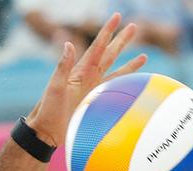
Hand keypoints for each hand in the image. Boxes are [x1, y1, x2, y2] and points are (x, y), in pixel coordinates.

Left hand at [22, 14, 145, 146]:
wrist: (49, 131)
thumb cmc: (48, 109)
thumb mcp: (55, 86)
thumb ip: (63, 66)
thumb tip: (68, 43)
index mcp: (80, 70)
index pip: (98, 46)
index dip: (107, 31)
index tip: (117, 17)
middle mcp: (89, 77)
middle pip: (110, 54)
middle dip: (121, 40)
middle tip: (133, 26)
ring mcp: (95, 90)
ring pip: (117, 72)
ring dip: (130, 65)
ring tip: (144, 56)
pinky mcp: (98, 102)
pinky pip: (116, 91)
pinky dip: (126, 86)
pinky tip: (136, 83)